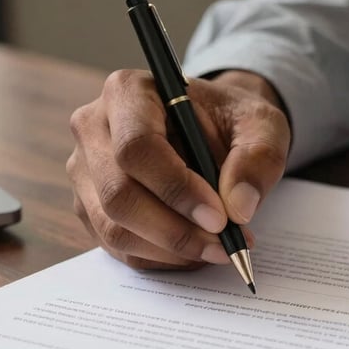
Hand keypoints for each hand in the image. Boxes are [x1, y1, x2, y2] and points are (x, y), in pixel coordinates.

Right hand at [67, 69, 289, 269]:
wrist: (213, 127)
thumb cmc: (231, 120)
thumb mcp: (263, 125)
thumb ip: (258, 158)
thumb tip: (238, 207)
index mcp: (128, 91)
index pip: (136, 146)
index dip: (176, 188)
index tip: (220, 217)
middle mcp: (94, 128)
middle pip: (118, 193)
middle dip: (174, 230)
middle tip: (223, 243)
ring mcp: (85, 170)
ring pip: (113, 227)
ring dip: (170, 250)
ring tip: (218, 248)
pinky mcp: (90, 205)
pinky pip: (116, 246)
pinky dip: (160, 257)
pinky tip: (196, 250)